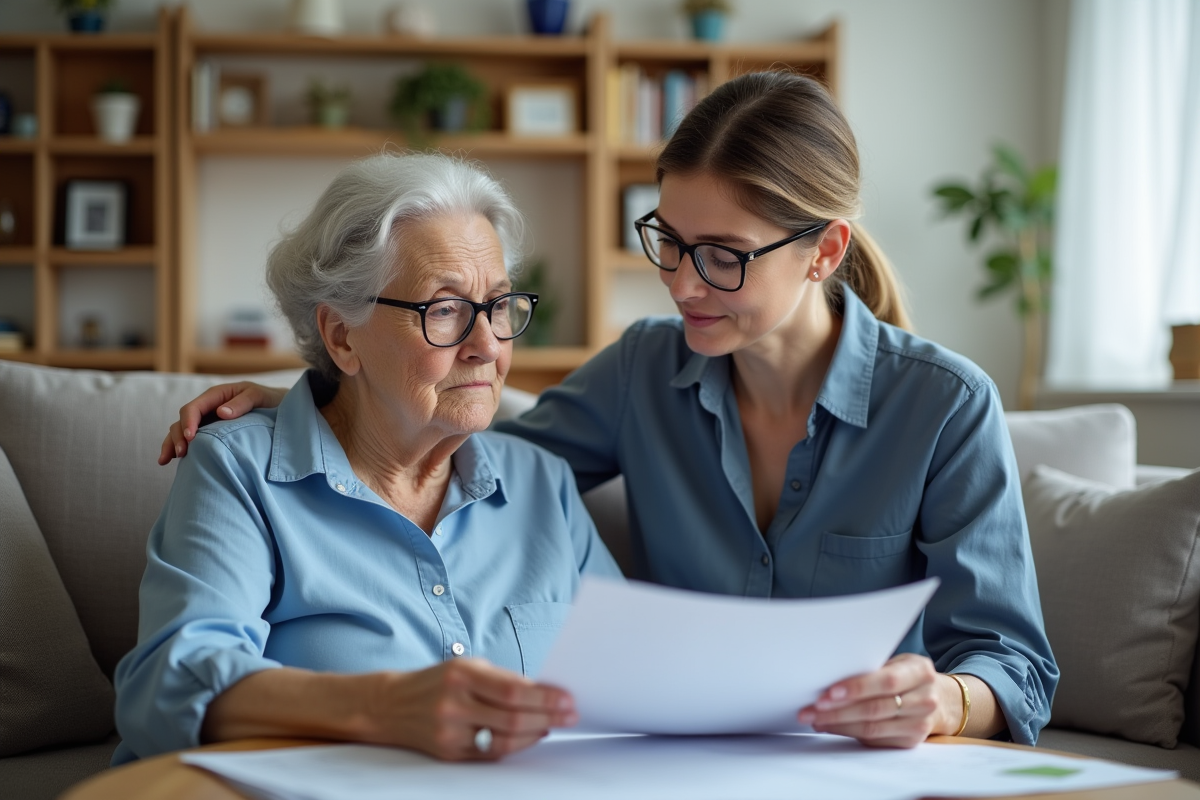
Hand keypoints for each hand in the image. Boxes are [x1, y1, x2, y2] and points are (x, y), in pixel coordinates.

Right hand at [157, 382, 285, 464]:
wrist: (280, 408)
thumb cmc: (270, 400)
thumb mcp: (259, 396)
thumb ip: (243, 402)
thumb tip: (221, 412)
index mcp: (216, 395)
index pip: (194, 408)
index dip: (188, 422)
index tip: (190, 438)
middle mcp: (208, 407)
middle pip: (182, 420)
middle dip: (177, 436)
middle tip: (182, 453)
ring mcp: (207, 421)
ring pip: (180, 430)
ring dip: (172, 444)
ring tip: (166, 460)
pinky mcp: (209, 433)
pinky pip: (189, 439)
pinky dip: (177, 448)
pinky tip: (168, 461)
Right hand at [368, 658, 576, 760]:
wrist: (390, 705)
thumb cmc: (437, 681)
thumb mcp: (467, 666)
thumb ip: (502, 679)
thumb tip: (544, 694)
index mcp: (461, 675)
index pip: (513, 690)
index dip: (545, 698)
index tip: (568, 699)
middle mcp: (454, 704)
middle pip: (512, 717)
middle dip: (548, 717)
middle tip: (570, 715)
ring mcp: (450, 732)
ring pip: (504, 740)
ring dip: (535, 734)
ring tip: (553, 725)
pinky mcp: (448, 753)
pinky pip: (490, 754)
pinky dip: (515, 746)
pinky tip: (530, 737)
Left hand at [797, 653, 957, 747]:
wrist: (938, 698)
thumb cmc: (905, 675)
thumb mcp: (897, 662)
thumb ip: (872, 668)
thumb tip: (829, 674)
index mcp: (920, 671)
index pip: (886, 681)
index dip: (857, 687)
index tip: (830, 692)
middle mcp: (925, 699)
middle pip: (875, 708)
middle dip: (839, 709)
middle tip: (812, 708)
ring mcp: (920, 723)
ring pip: (872, 727)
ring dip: (838, 723)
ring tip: (815, 718)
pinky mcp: (911, 741)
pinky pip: (874, 739)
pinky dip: (848, 732)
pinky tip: (831, 726)